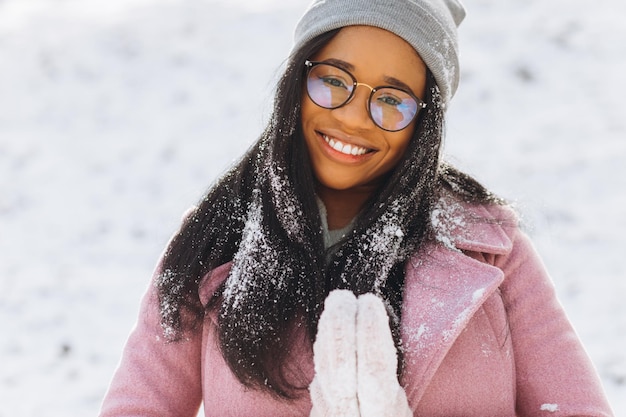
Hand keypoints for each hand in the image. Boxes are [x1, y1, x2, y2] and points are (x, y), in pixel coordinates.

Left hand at [309, 290, 411, 416]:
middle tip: (343, 296)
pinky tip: (327, 333)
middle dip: (339, 326)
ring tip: (334, 306)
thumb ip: (389, 382)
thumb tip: (376, 332)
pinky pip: (318, 382)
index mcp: (382, 416)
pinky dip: (323, 353)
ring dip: (327, 334)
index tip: (370, 301)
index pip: (373, 371)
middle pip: (339, 368)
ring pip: (323, 373)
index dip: (371, 332)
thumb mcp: (402, 410)